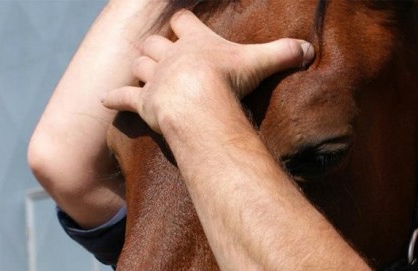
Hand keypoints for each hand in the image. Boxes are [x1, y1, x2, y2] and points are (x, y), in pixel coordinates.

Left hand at [102, 9, 314, 133]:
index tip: (184, 23)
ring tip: (142, 73)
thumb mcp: (261, 62)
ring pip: (140, 65)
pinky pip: (124, 97)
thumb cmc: (227, 79)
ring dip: (140, 68)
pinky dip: (116, 98)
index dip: (183, 22)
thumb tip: (310, 50)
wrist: (198, 102)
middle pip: (156, 43)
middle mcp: (170, 55)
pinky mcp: (144, 102)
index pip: (183, 21)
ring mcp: (154, 78)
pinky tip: (106, 101)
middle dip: (158, 46)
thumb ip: (284, 53)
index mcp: (195, 41)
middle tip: (163, 53)